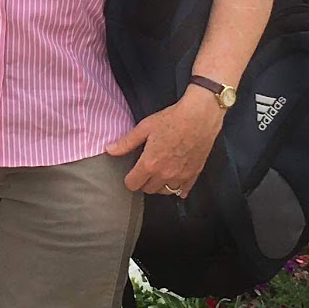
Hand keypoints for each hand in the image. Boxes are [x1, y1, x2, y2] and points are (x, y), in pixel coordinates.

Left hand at [106, 87, 224, 197]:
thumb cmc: (172, 119)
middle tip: (145, 171)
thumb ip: (126, 142)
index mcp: (150, 164)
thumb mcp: (144, 128)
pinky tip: (175, 181)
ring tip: (159, 174)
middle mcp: (165, 174)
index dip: (129, 179)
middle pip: (148, 189)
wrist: (199, 116)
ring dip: (160, 186)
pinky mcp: (194, 173)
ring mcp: (181, 176)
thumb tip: (109, 150)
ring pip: (165, 191)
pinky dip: (178, 188)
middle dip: (144, 182)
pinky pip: (184, 190)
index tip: (131, 172)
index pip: (132, 184)